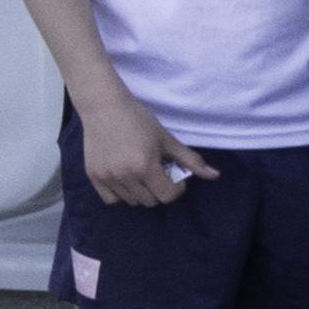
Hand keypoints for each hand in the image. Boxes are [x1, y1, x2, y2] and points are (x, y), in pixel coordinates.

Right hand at [77, 90, 209, 209]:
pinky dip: (121, 194)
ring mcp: (107, 177)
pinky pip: (111, 200)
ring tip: (142, 172)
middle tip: (158, 172)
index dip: (176, 188)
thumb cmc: (139, 120)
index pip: (167, 196)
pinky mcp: (93, 176)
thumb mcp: (167, 139)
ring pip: (132, 201)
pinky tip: (126, 178)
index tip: (174, 175)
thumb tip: (215, 175)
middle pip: (150, 201)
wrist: (104, 107)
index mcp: (145, 167)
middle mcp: (125, 176)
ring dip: (141, 192)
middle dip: (159, 190)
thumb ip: (190, 160)